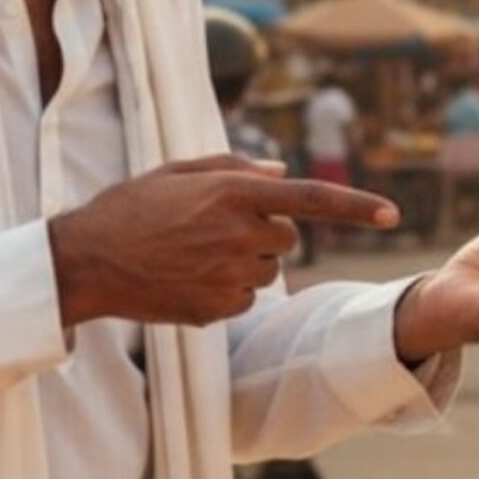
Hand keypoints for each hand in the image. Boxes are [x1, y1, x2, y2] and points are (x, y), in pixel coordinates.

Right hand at [49, 154, 398, 327]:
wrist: (85, 261)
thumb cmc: (132, 207)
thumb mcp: (180, 171)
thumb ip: (237, 168)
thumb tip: (282, 173)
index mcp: (234, 193)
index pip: (313, 198)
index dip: (356, 205)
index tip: (393, 214)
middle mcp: (239, 234)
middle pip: (287, 238)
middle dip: (265, 232)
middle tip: (215, 228)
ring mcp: (228, 276)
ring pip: (267, 271)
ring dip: (245, 262)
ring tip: (192, 253)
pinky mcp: (216, 310)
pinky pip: (245, 300)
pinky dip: (225, 291)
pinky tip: (187, 279)